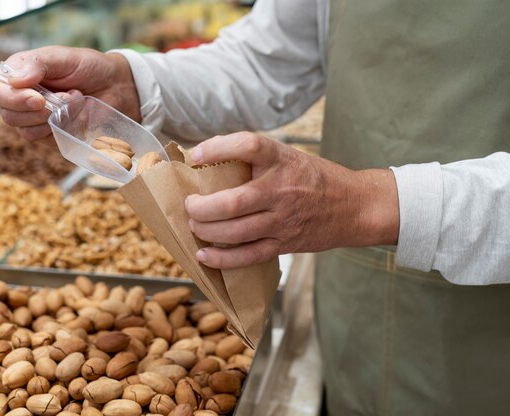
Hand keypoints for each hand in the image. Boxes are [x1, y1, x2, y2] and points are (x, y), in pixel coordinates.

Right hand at [0, 46, 139, 141]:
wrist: (118, 87)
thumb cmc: (90, 68)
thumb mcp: (65, 58)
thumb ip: (39, 64)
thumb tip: (14, 79)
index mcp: (19, 76)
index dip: (12, 99)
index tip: (38, 99)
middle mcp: (22, 99)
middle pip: (8, 116)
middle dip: (37, 110)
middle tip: (64, 98)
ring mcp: (36, 120)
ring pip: (26, 132)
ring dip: (53, 119)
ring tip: (75, 101)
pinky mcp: (51, 137)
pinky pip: (46, 141)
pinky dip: (62, 129)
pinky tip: (77, 115)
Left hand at [184, 132, 399, 268]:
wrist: (354, 206)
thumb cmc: (313, 178)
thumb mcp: (288, 157)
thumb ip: (254, 158)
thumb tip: (205, 160)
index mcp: (282, 160)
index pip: (248, 146)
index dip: (218, 148)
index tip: (196, 154)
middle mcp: (282, 189)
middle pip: (233, 201)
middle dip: (201, 207)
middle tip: (189, 205)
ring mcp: (284, 220)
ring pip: (236, 231)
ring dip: (207, 231)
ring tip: (195, 226)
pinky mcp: (285, 243)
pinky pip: (249, 255)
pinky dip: (223, 259)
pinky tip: (205, 255)